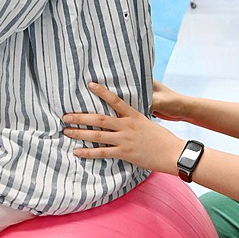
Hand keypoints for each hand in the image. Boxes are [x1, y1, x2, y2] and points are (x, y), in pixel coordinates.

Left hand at [63, 82, 184, 174]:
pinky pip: (102, 152)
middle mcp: (126, 125)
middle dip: (80, 117)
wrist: (173, 153)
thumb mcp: (148, 123)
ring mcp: (124, 139)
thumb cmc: (163, 138)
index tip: (90, 84)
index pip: (115, 100)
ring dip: (80, 133)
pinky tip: (77, 152)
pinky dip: (88, 153)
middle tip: (65, 116)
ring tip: (66, 131)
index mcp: (133, 115)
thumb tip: (124, 116)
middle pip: (99, 119)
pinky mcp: (125, 153)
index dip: (102, 91)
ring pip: (97, 135)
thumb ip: (134, 119)